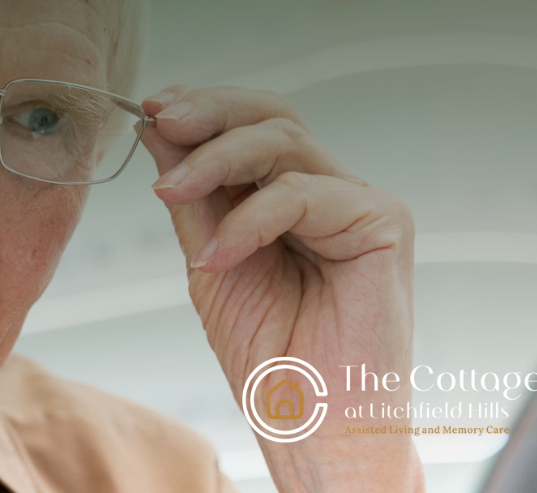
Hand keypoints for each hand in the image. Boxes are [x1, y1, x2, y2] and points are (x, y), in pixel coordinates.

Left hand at [140, 85, 422, 491]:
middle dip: (210, 112)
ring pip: (286, 142)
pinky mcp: (384, 225)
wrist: (314, 428)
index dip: (205, 109)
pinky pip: (303, 194)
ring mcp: (362, 206)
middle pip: (274, 117)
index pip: (254, 128)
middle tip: (162, 120)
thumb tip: (158, 129)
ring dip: (216, 159)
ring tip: (170, 190)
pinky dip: (250, 220)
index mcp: (297, 200)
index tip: (152, 110)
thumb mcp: (212, 264)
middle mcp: (333, 194)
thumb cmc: (273, 361)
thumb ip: (193, 199)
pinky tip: (216, 254)